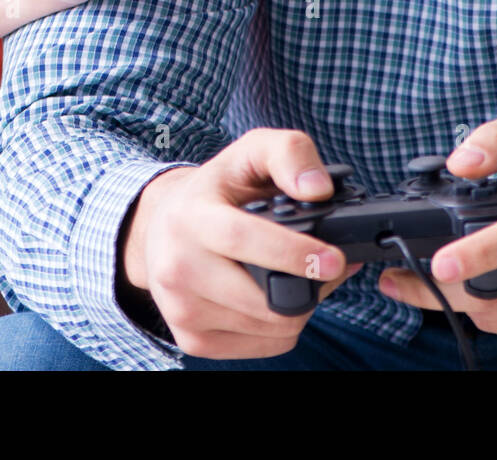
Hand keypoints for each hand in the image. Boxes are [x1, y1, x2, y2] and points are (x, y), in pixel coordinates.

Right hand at [120, 129, 363, 358]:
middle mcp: (178, 268)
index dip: (292, 253)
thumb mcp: (250, 151)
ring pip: (270, 326)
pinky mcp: (193, 341)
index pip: (242, 240)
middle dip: (312, 284)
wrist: (162, 225)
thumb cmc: (216, 187)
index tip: (334, 258)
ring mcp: (182, 311)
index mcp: (190, 217)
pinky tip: (279, 294)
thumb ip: (290, 152)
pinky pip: (264, 345)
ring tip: (304, 272)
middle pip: (262, 299)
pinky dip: (284, 325)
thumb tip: (318, 189)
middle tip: (333, 262)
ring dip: (302, 305)